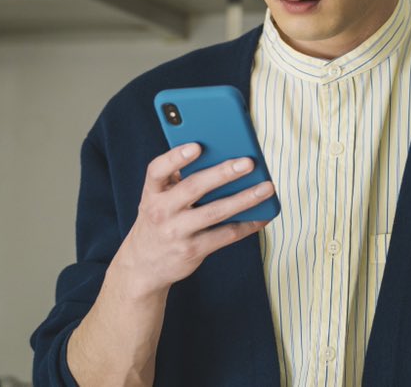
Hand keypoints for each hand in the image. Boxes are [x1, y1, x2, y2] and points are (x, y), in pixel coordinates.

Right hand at [111, 142, 274, 299]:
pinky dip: (247, 225)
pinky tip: (263, 215)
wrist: (144, 266)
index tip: (197, 145)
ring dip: (244, 199)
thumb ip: (178, 179)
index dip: (176, 157)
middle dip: (223, 173)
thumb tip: (218, 156)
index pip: (158, 170)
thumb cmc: (159, 220)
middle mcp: (161, 212)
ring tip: (266, 188)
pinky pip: (225, 235)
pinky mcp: (192, 251)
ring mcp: (177, 233)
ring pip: (215, 212)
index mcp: (152, 193)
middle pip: (193, 188)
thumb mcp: (158, 199)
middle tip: (248, 162)